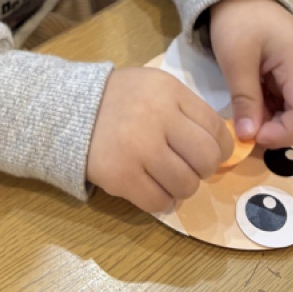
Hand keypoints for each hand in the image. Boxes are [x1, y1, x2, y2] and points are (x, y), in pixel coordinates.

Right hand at [86, 66, 233, 212]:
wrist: (69, 109)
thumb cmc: (122, 100)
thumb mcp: (157, 89)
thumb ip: (188, 111)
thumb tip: (222, 147)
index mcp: (170, 92)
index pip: (216, 128)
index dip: (221, 148)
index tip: (212, 154)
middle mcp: (157, 117)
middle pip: (207, 159)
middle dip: (204, 169)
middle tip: (189, 167)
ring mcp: (138, 148)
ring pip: (186, 185)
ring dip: (181, 187)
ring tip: (166, 177)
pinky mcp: (121, 175)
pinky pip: (160, 202)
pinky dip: (162, 201)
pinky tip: (152, 187)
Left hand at [209, 0, 292, 147]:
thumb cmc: (237, 21)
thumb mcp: (235, 60)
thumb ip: (245, 100)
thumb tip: (248, 137)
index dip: (283, 133)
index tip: (253, 138)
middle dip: (279, 129)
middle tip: (248, 133)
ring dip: (274, 120)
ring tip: (247, 119)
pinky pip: (290, 98)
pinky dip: (273, 108)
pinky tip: (253, 107)